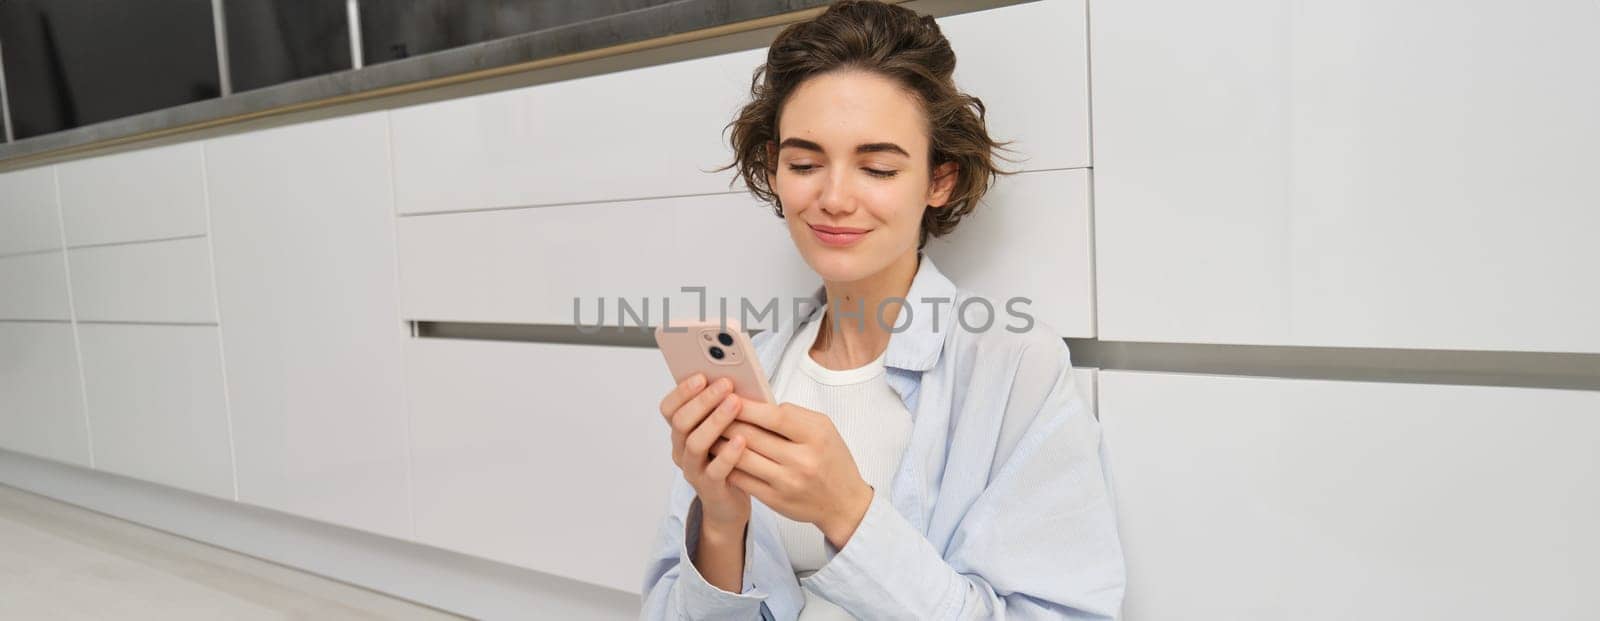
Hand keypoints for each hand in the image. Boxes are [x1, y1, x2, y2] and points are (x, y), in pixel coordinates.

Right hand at [659, 374, 750, 529]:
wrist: (728, 505)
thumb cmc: (729, 460)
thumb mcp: (723, 430)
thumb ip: (724, 408)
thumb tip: (738, 377)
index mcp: (681, 432)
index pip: (669, 408)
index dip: (682, 391)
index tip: (701, 375)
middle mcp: (681, 450)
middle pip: (681, 422)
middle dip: (703, 400)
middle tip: (726, 385)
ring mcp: (693, 470)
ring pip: (694, 443)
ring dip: (715, 420)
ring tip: (735, 404)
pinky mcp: (710, 488)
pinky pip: (715, 470)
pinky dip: (728, 453)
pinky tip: (742, 440)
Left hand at [716, 398, 873, 548]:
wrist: (844, 504)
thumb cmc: (831, 459)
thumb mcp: (823, 429)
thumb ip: (793, 414)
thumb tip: (756, 403)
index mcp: (816, 436)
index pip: (774, 416)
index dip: (747, 406)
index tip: (728, 395)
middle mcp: (802, 460)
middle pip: (753, 436)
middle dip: (726, 421)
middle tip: (709, 410)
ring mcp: (787, 483)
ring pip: (742, 458)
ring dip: (720, 443)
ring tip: (708, 431)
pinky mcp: (775, 500)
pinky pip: (742, 479)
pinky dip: (726, 464)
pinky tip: (717, 455)